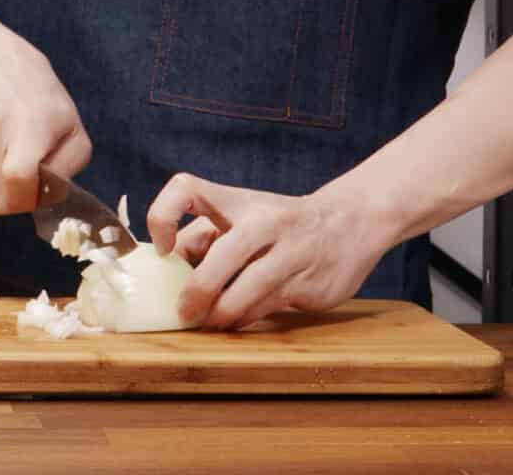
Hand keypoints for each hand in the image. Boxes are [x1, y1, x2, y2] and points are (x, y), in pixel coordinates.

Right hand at [0, 29, 91, 215]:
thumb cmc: (40, 99)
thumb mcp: (74, 130)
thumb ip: (66, 170)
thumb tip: (42, 198)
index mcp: (28, 121)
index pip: (18, 179)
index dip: (28, 197)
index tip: (37, 188)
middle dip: (14, 199)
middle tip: (27, 176)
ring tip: (9, 157)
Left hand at [147, 174, 389, 328]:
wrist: (349, 222)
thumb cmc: (278, 222)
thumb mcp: (240, 216)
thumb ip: (204, 237)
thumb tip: (168, 270)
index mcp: (237, 200)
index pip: (186, 189)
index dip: (163, 215)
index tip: (162, 247)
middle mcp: (265, 221)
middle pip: (225, 254)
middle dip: (200, 289)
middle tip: (183, 310)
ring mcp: (291, 252)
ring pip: (249, 290)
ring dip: (222, 314)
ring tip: (208, 323)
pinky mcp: (309, 283)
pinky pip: (269, 308)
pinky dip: (246, 320)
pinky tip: (236, 322)